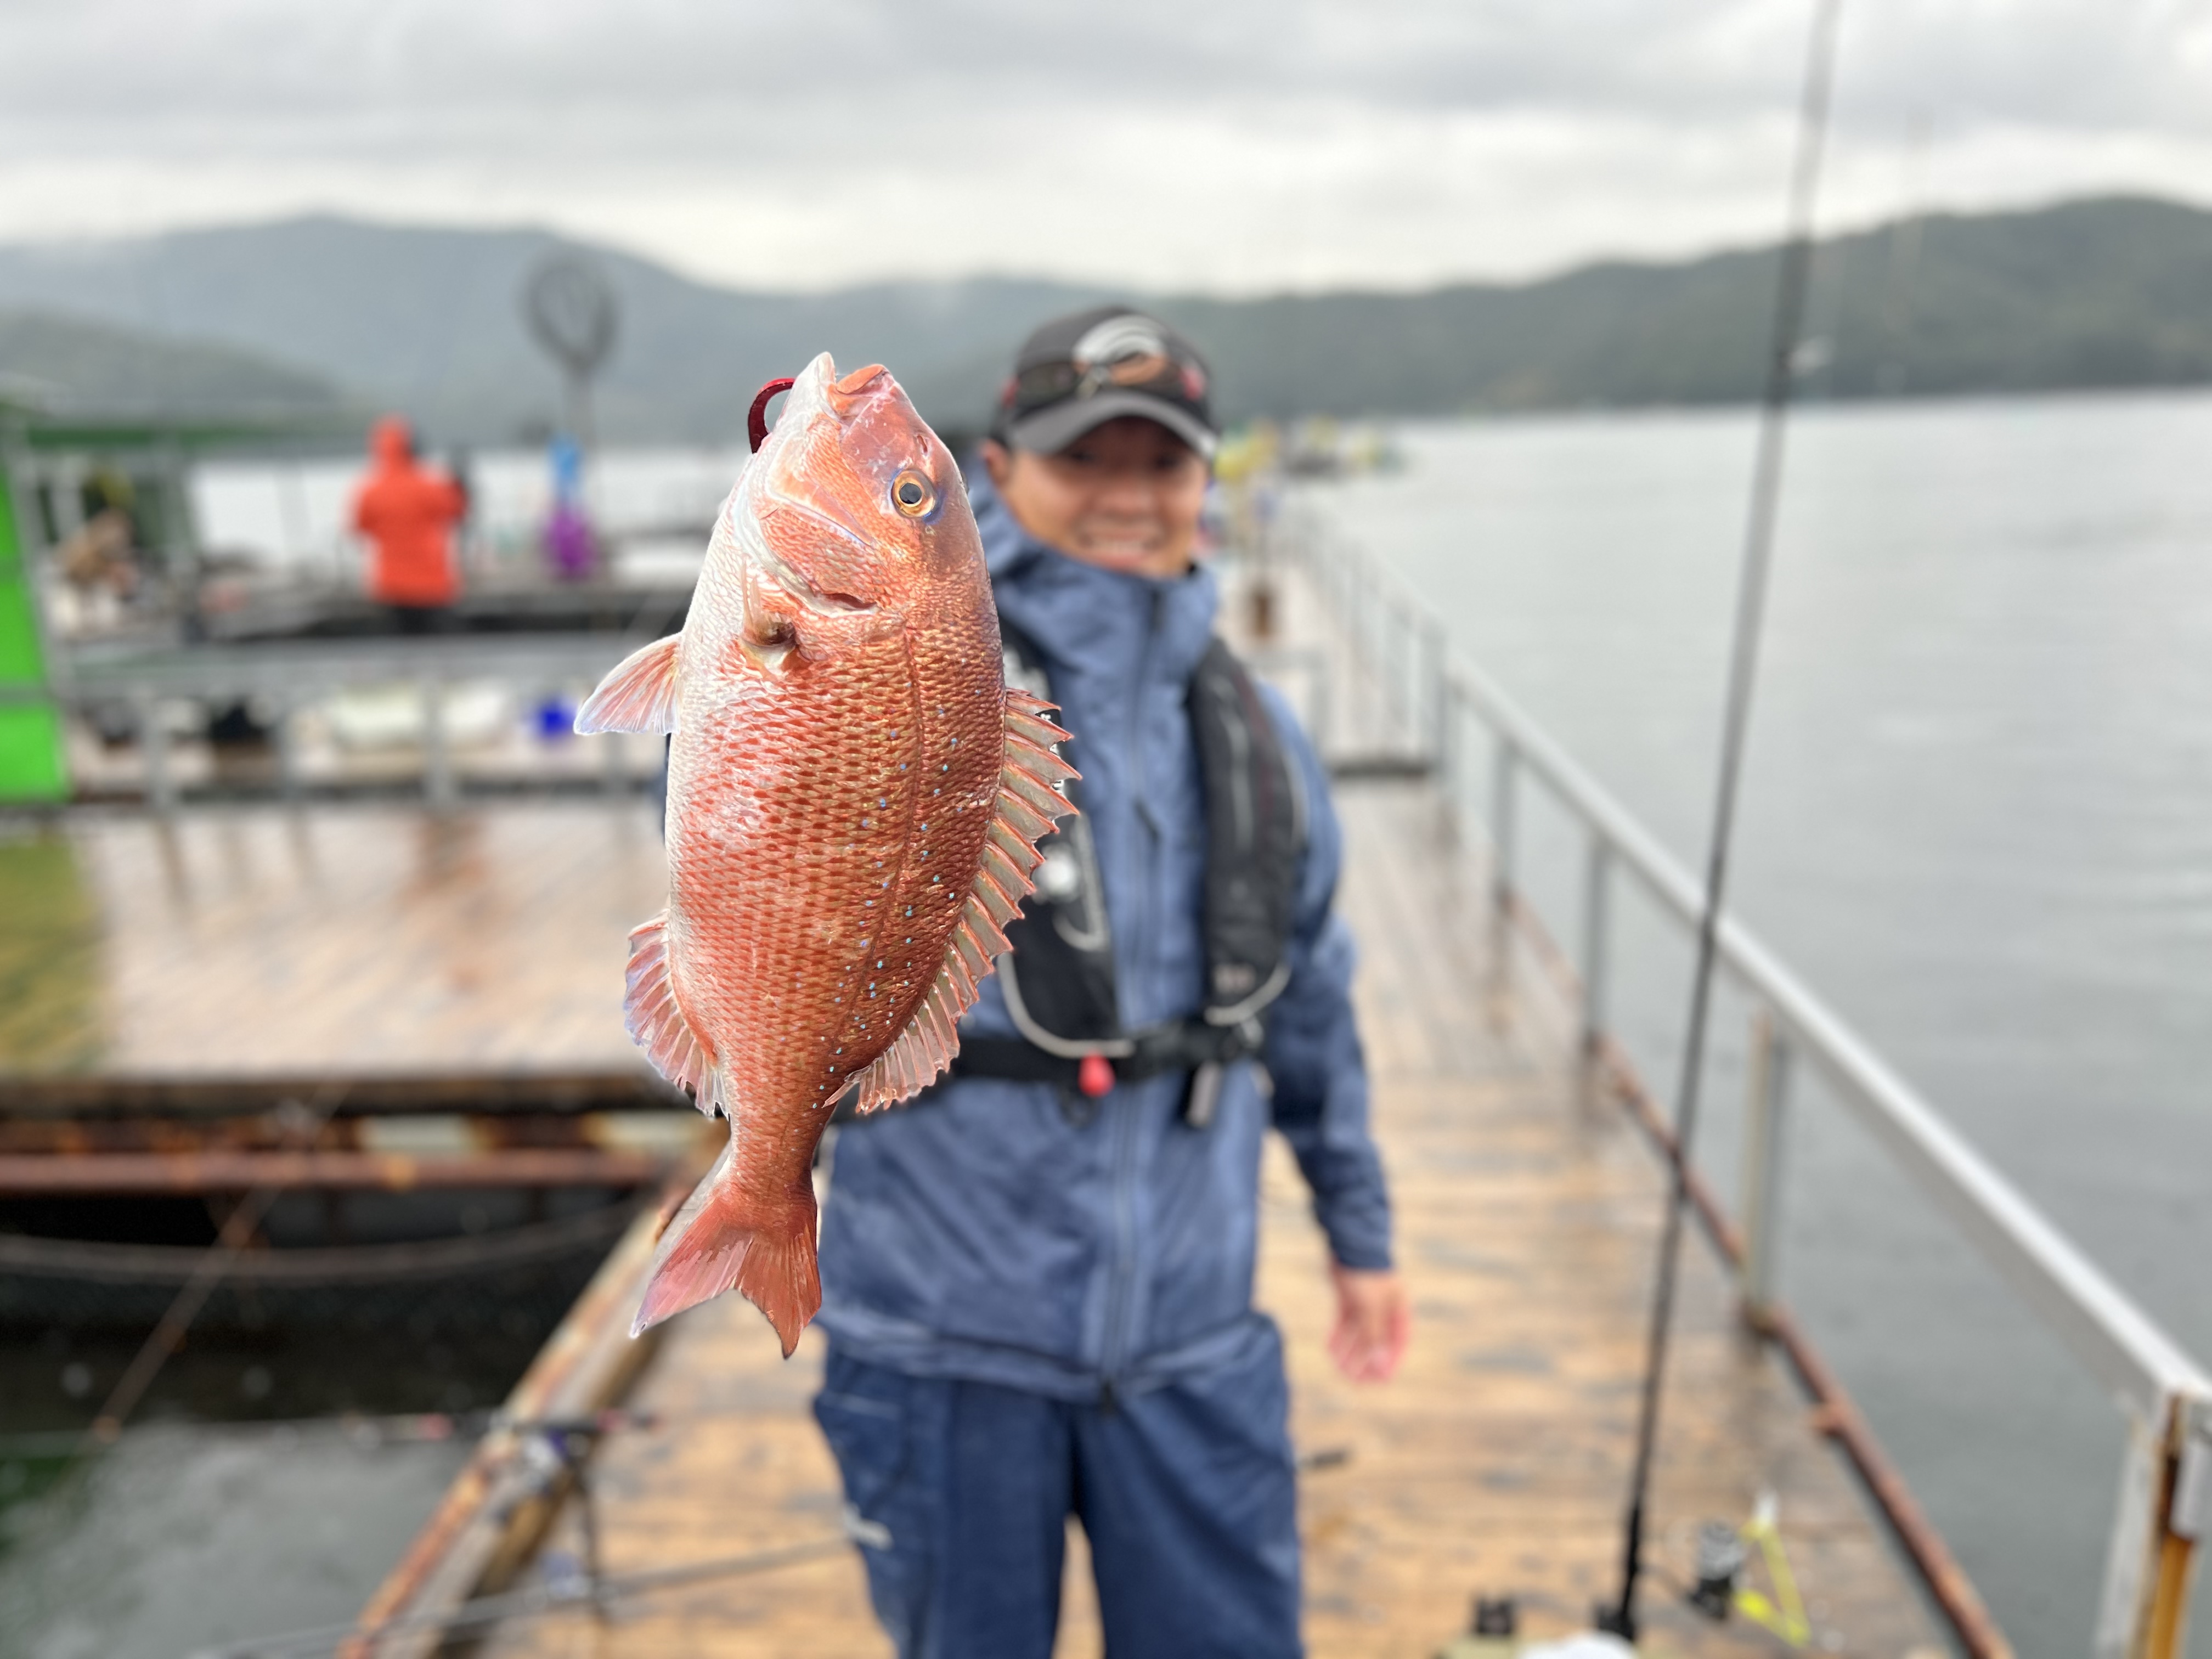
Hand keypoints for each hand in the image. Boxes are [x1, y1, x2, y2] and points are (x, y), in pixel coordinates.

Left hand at [1327, 1263, 1408, 1381]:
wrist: (1349, 1243)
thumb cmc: (1368, 1275)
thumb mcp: (1371, 1309)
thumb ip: (1374, 1337)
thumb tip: (1380, 1366)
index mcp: (1398, 1309)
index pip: (1398, 1342)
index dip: (1390, 1362)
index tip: (1380, 1380)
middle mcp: (1383, 1307)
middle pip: (1376, 1340)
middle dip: (1365, 1360)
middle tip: (1354, 1379)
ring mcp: (1365, 1302)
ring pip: (1358, 1333)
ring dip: (1350, 1350)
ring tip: (1339, 1367)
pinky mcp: (1348, 1296)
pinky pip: (1344, 1321)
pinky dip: (1338, 1335)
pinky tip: (1330, 1348)